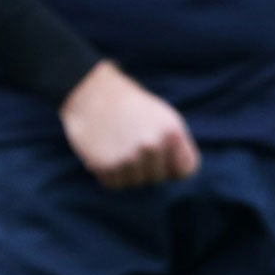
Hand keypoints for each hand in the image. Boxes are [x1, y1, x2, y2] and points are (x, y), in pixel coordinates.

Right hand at [60, 60, 198, 188]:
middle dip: (146, 167)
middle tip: (129, 144)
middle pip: (158, 178)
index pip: (185, 170)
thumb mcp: (162, 117)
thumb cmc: (128, 105)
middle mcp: (152, 146)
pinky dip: (108, 173)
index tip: (159, 154)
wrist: (88, 92)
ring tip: (115, 146)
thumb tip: (174, 175)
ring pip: (135, 183)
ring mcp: (128, 157)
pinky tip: (103, 152)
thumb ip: (175, 146)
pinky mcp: (105, 165)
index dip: (172, 164)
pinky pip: (114, 183)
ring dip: (125, 171)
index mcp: (171, 132)